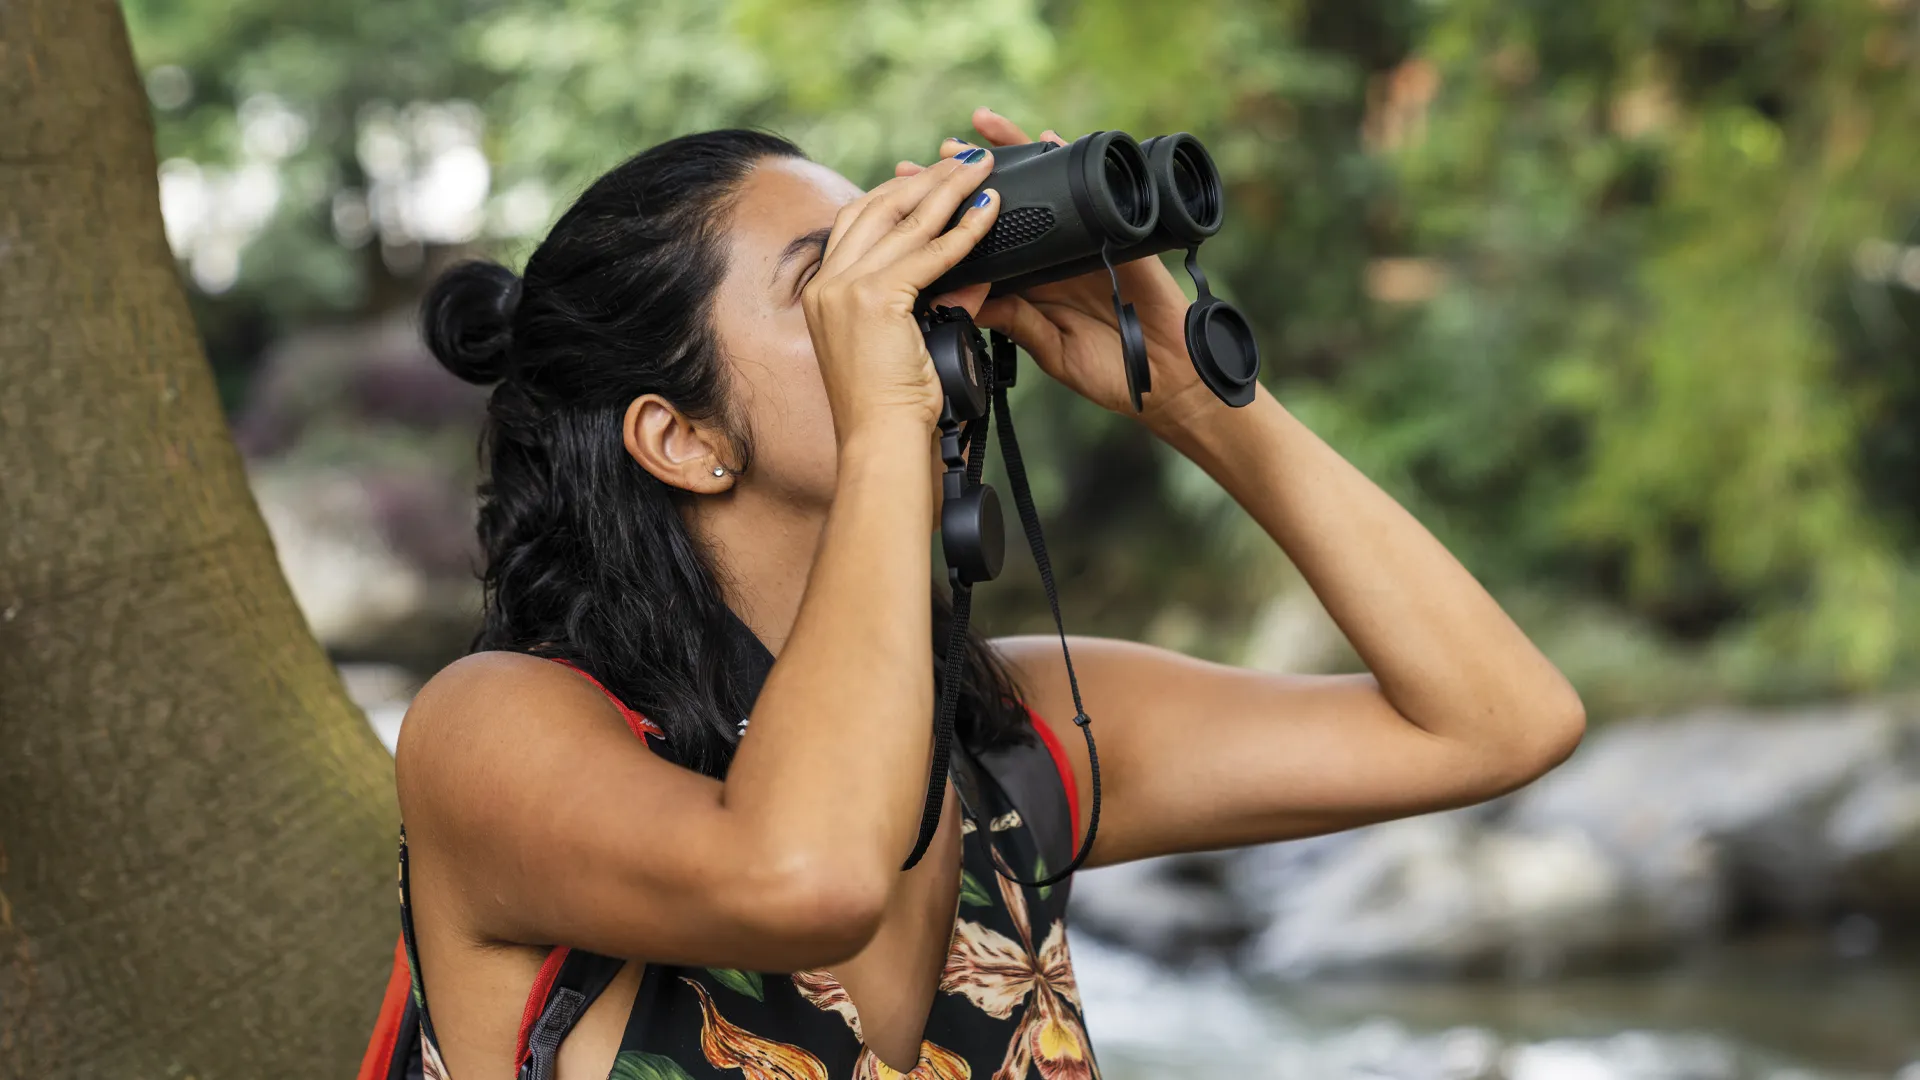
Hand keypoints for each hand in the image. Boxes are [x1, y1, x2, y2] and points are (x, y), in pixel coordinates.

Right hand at [802, 149, 1000, 440]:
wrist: (880, 441)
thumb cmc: (891, 408)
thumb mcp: (907, 343)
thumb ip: (933, 304)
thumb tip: (975, 278)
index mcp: (823, 292)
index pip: (859, 220)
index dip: (899, 192)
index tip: (934, 178)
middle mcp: (827, 283)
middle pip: (879, 207)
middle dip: (927, 179)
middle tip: (968, 161)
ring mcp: (845, 288)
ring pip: (906, 222)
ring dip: (949, 191)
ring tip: (982, 170)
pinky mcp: (875, 299)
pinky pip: (929, 254)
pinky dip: (964, 231)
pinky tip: (988, 212)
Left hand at [895, 108, 1215, 431]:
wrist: (1166, 383)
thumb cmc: (1110, 371)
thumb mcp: (1048, 345)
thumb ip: (1013, 319)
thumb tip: (959, 296)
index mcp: (1030, 283)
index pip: (979, 243)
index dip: (944, 220)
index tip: (903, 199)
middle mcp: (1052, 256)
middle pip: (1003, 207)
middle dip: (966, 179)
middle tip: (930, 154)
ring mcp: (1084, 242)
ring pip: (1044, 187)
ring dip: (1011, 155)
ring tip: (977, 128)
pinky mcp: (1116, 237)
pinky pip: (1092, 191)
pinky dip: (1070, 164)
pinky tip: (1046, 138)